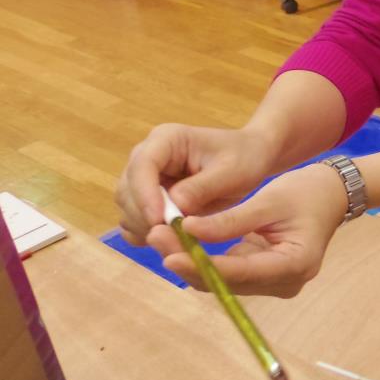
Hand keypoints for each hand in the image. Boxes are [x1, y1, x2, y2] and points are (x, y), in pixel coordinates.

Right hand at [115, 123, 277, 244]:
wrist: (251, 159)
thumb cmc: (244, 158)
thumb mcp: (231, 171)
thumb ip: (201, 188)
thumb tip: (173, 210)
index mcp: (166, 140)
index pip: (142, 166)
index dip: (145, 195)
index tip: (159, 220)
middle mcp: (148, 156)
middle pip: (127, 190)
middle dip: (145, 216)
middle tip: (172, 237)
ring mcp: (145, 178)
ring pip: (127, 208)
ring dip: (145, 228)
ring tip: (177, 239)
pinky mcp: (148, 199)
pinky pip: (134, 221)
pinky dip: (146, 234)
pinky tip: (170, 239)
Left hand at [147, 163, 348, 297]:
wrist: (331, 194)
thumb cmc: (307, 192)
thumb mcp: (269, 200)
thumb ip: (230, 219)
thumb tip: (187, 229)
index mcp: (295, 264)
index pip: (241, 272)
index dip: (203, 266)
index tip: (168, 256)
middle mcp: (286, 283)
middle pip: (229, 281)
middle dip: (190, 261)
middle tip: (155, 237)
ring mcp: (275, 283)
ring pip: (224, 280)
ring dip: (192, 260)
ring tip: (160, 237)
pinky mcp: (264, 276)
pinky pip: (229, 273)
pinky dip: (205, 259)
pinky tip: (180, 242)